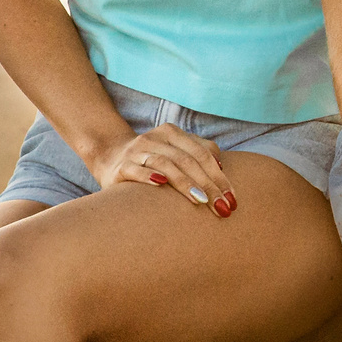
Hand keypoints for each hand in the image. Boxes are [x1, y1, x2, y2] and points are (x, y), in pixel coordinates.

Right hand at [92, 124, 237, 216]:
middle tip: (222, 207)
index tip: (233, 199)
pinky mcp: (120, 167)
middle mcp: (155, 139)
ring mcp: (137, 152)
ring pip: (165, 164)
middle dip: (208, 185)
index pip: (202, 154)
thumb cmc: (152, 160)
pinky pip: (136, 170)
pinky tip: (162, 185)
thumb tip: (222, 167)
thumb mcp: (175, 151)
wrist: (108, 156)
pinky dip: (149, 176)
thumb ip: (199, 152)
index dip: (220, 176)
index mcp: (172, 133)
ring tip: (201, 200)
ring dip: (185, 182)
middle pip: (188, 160)